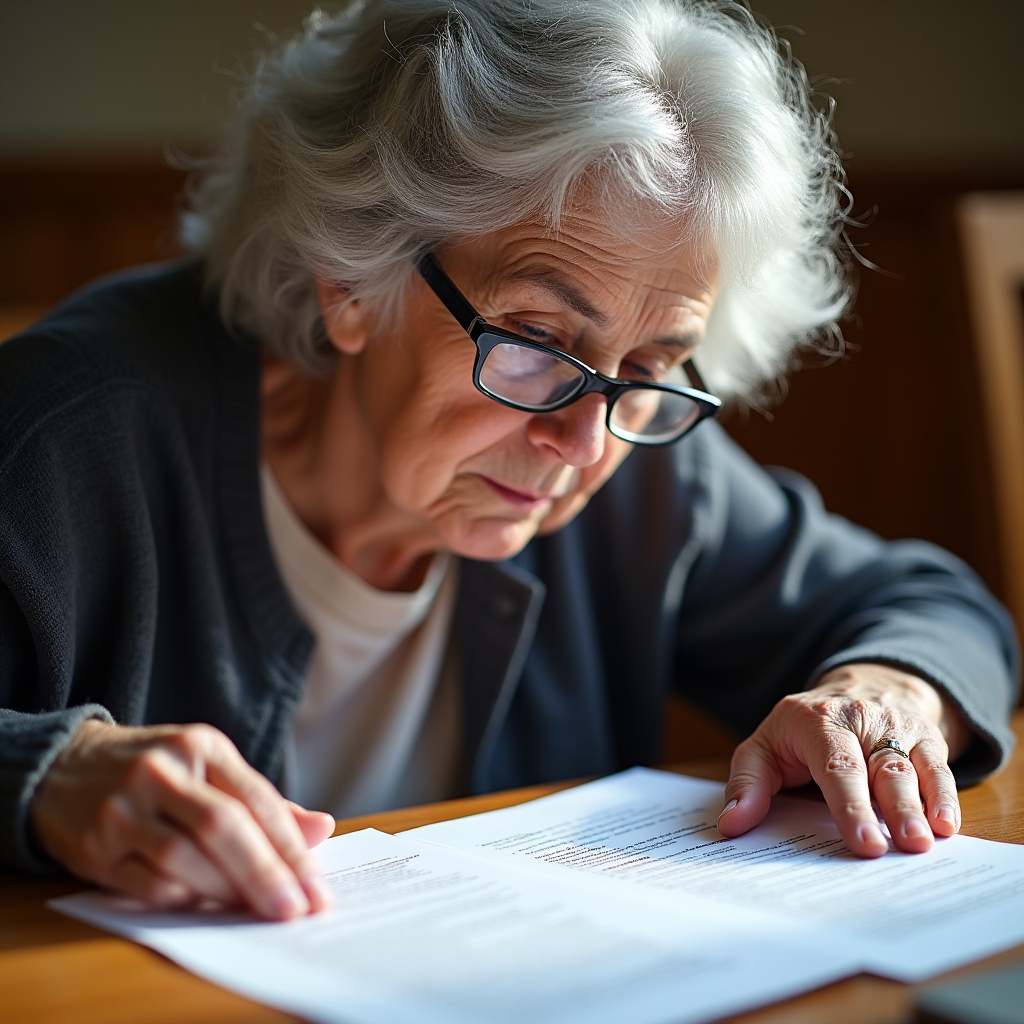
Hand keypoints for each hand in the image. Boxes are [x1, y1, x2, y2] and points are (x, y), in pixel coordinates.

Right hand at [30, 720, 334, 918]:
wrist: (62, 766)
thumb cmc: (156, 770)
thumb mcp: (209, 767)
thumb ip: (263, 802)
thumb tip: (321, 830)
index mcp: (201, 745)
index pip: (256, 799)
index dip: (290, 846)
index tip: (315, 886)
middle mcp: (162, 772)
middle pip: (222, 826)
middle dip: (265, 874)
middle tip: (294, 910)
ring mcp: (123, 809)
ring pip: (183, 858)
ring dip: (226, 892)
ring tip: (255, 910)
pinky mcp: (95, 848)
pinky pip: (147, 884)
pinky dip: (183, 898)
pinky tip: (206, 906)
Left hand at [717, 664, 970, 856]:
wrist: (858, 686)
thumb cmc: (803, 729)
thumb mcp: (764, 746)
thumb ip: (747, 783)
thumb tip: (732, 824)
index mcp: (817, 721)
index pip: (836, 764)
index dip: (850, 804)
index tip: (863, 841)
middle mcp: (861, 720)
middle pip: (881, 767)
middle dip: (893, 808)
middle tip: (901, 847)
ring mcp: (897, 727)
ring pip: (914, 768)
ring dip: (923, 807)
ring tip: (927, 842)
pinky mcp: (925, 738)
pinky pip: (940, 767)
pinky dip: (947, 797)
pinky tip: (948, 826)